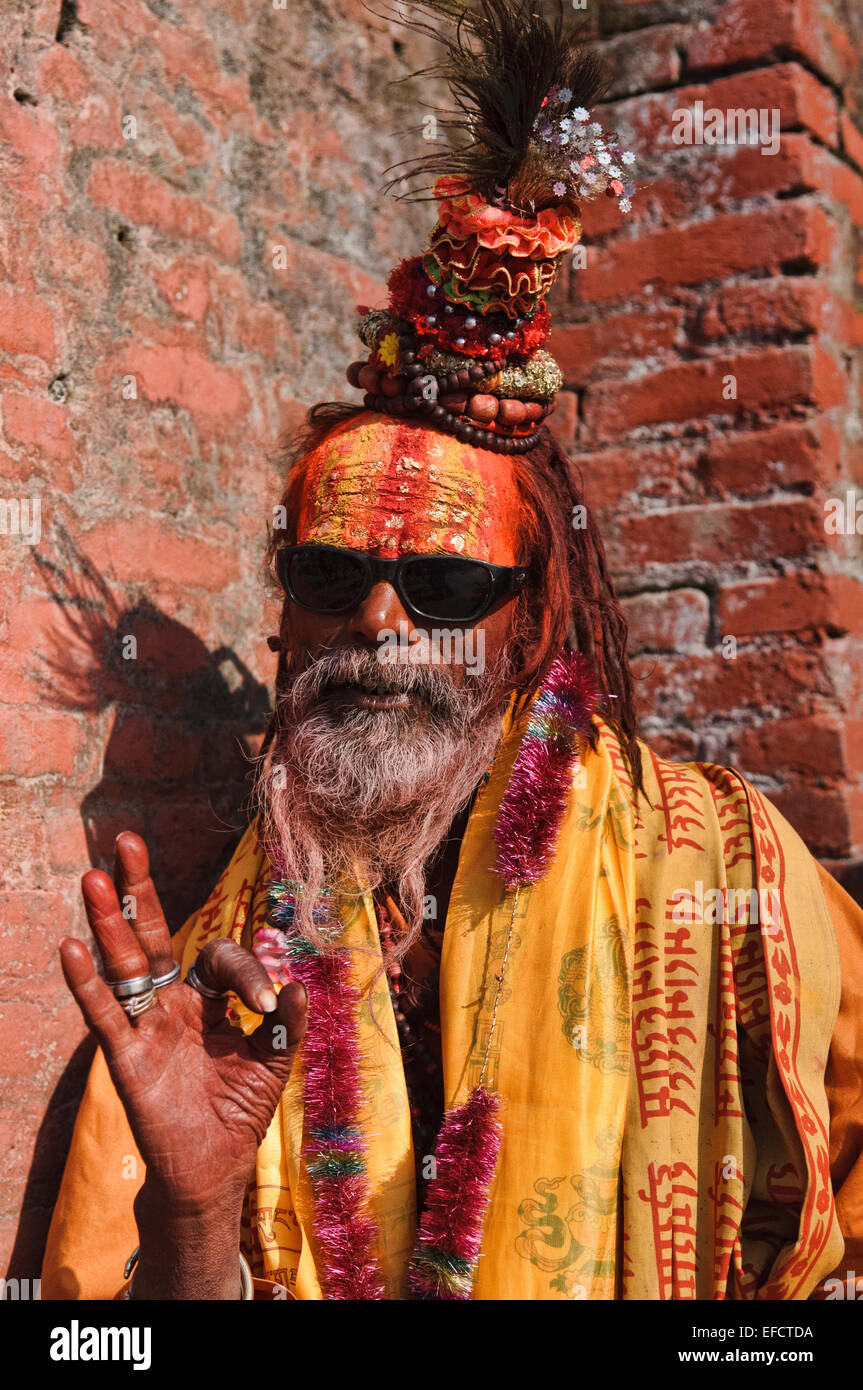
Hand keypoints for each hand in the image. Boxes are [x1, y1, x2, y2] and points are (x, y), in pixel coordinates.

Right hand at [60, 832, 306, 1217]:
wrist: (214, 1168)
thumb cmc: (239, 1111)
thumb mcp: (274, 1063)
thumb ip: (286, 1025)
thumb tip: (296, 985)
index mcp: (208, 999)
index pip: (218, 959)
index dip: (246, 972)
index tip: (267, 1003)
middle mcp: (172, 1003)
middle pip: (153, 936)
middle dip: (141, 890)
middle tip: (126, 839)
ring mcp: (147, 1026)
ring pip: (124, 965)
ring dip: (110, 922)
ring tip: (94, 877)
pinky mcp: (128, 1057)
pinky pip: (106, 1014)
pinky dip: (87, 983)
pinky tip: (71, 947)